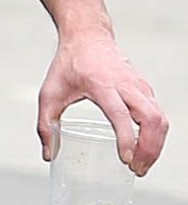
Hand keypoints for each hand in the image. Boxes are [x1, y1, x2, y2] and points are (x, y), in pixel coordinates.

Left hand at [37, 29, 168, 176]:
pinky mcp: (145, 88)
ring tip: (141, 165)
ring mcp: (138, 85)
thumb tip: (49, 154)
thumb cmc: (68, 63)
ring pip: (159, 118)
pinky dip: (156, 135)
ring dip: (155, 145)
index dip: (126, 138)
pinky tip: (144, 149)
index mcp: (100, 83)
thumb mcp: (49, 92)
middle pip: (150, 118)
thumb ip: (46, 124)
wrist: (87, 35)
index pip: (120, 113)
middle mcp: (125, 84)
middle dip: (148, 149)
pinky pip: (158, 114)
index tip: (125, 159)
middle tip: (136, 170)